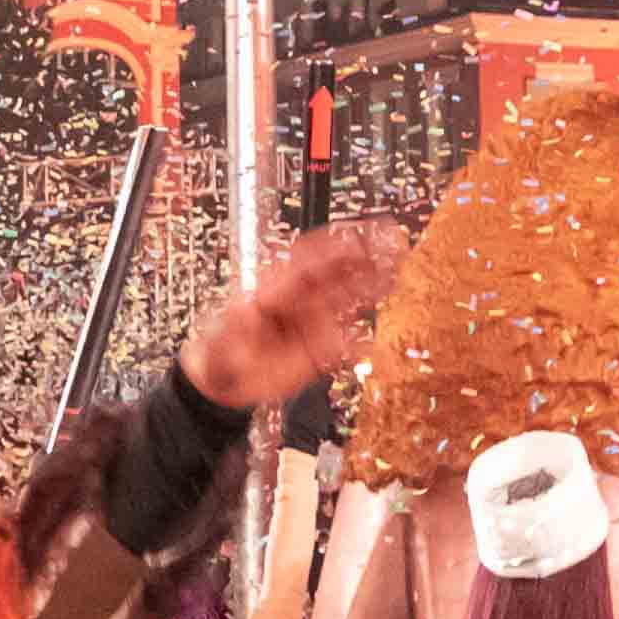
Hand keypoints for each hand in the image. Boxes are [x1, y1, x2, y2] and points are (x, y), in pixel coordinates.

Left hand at [176, 229, 391, 414]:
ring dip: (371, 284)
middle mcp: (299, 299)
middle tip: (390, 240)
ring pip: (346, 296)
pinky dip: (363, 341)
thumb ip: (236, 327)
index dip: (331, 248)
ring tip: (397, 272)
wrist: (226, 382)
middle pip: (334, 270)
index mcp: (275, 289)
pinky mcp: (320, 346)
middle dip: (361, 255)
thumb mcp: (222, 340)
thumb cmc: (221, 353)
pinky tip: (377, 341)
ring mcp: (312, 320)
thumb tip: (243, 308)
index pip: (307, 262)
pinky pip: (347, 340)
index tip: (353, 237)